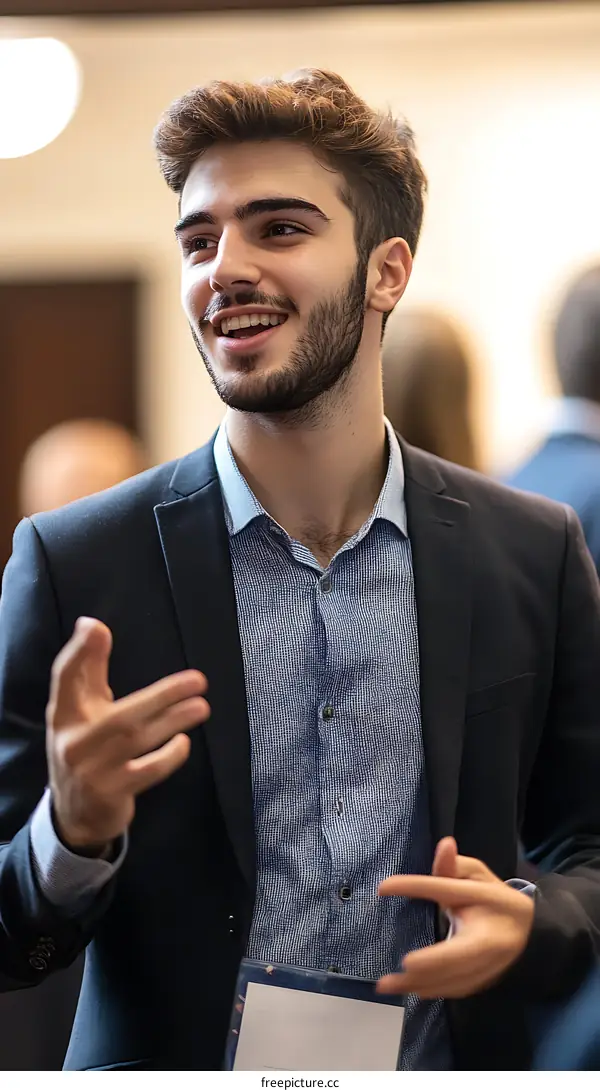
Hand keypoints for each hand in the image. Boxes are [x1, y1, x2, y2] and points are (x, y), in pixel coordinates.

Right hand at [46, 616, 209, 851]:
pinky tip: (183, 742)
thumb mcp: (80, 712)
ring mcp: (92, 770)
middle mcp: (74, 741)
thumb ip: (88, 671)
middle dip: (162, 695)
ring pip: (137, 740)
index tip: (94, 628)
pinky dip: (168, 756)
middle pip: (121, 714)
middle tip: (198, 681)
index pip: (65, 679)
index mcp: (63, 715)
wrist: (73, 815)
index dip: (78, 654)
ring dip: (173, 720)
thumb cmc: (85, 748)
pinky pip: (147, 771)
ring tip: (201, 706)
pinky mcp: (111, 793)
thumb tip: (92, 624)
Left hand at [376, 837, 533, 998]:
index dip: (415, 886)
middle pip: (458, 953)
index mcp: (488, 900)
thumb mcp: (478, 875)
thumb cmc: (494, 900)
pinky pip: (456, 989)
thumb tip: (444, 845)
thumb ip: (455, 864)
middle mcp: (490, 937)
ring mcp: (489, 964)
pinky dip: (433, 990)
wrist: (530, 933)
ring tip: (387, 985)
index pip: (446, 890)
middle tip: (401, 965)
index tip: (383, 887)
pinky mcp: (484, 980)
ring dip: (421, 983)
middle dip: (429, 963)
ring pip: (455, 979)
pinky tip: (410, 990)